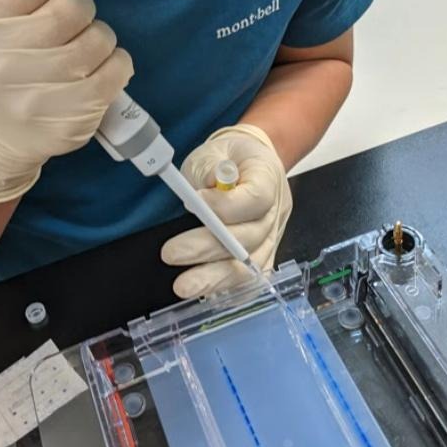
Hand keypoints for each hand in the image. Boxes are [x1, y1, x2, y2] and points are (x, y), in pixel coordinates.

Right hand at [0, 0, 132, 201]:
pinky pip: (117, 70)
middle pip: (70, 8)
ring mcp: (38, 98)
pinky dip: (116, 61)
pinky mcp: (72, 120)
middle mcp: (0, 66)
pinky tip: (98, 64)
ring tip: (81, 40)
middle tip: (69, 14)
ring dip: (98, 33)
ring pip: (98, 38)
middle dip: (77, 3)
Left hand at [161, 123, 291, 297]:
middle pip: (249, 237)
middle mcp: (275, 212)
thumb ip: (207, 171)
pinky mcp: (263, 255)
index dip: (226, 206)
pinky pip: (251, 279)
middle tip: (172, 253)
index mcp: (268, 177)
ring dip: (215, 278)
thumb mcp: (213, 152)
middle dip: (207, 248)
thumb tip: (199, 199)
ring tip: (183, 285)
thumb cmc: (228, 158)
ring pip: (250, 265)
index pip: (256, 198)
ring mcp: (272, 237)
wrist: (249, 163)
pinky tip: (206, 294)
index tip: (196, 202)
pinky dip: (230, 290)